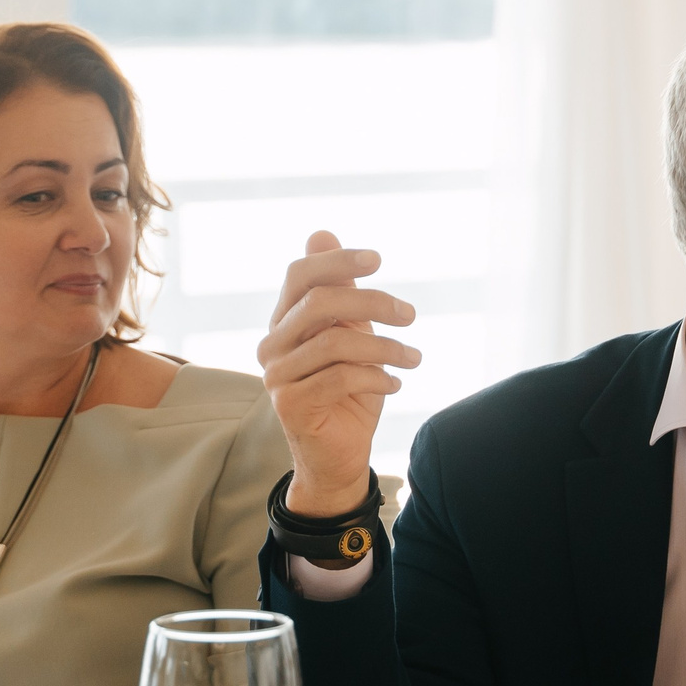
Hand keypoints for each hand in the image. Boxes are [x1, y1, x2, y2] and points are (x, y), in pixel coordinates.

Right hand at [258, 231, 419, 516]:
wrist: (341, 454)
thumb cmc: (349, 390)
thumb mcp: (351, 334)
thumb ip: (340, 291)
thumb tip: (320, 232)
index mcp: (285, 321)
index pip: (299, 275)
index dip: (337, 261)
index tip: (378, 259)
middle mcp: (272, 345)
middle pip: (319, 303)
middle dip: (373, 302)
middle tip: (410, 315)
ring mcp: (276, 377)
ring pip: (335, 342)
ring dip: (386, 347)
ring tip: (413, 357)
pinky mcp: (291, 405)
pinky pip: (339, 378)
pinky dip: (376, 377)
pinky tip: (395, 383)